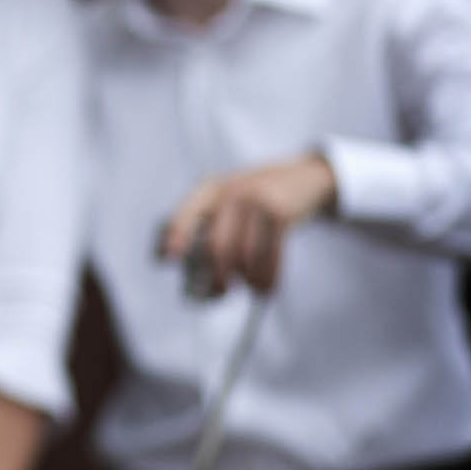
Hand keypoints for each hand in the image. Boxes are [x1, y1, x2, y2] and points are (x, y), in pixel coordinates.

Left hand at [159, 152, 337, 295]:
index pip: (184, 215)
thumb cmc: (257, 199)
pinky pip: (270, 256)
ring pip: (243, 255)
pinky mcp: (280, 213)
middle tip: (221, 292)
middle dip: (217, 276)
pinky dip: (267, 278)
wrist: (304, 178)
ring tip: (251, 288)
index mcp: (209, 190)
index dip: (174, 238)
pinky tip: (266, 287)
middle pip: (215, 245)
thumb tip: (190, 269)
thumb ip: (209, 223)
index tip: (166, 260)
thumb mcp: (229, 199)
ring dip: (246, 280)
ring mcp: (256, 201)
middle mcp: (229, 192)